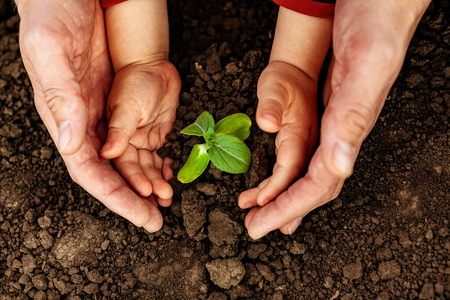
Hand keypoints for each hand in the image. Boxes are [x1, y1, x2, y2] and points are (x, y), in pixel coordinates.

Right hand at [17, 0, 166, 231]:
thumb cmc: (51, 17)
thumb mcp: (52, 52)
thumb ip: (62, 99)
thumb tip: (73, 144)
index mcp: (64, 117)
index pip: (89, 170)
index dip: (114, 197)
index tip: (140, 216)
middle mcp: (81, 121)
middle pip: (107, 172)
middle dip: (131, 199)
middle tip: (155, 221)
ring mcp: (98, 112)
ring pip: (121, 159)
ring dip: (141, 181)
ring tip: (163, 200)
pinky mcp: (112, 100)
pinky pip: (131, 136)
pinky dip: (146, 154)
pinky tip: (161, 165)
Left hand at [239, 0, 430, 238]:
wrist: (383, 0)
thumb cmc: (378, 25)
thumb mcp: (365, 66)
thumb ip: (351, 117)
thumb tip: (338, 168)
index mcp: (349, 126)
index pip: (317, 182)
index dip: (288, 207)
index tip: (260, 225)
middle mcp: (345, 130)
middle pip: (315, 186)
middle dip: (284, 211)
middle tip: (254, 227)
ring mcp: (340, 121)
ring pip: (314, 174)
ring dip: (288, 196)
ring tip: (263, 212)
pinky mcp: (334, 109)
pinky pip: (313, 152)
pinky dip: (294, 171)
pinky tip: (285, 176)